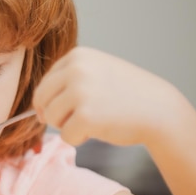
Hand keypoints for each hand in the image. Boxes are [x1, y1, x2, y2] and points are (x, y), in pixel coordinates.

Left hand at [33, 47, 185, 146]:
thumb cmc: (126, 95)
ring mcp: (80, 92)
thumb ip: (67, 80)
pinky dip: (77, 139)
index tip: (69, 108)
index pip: (44, 83)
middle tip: (76, 119)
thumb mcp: (97, 71)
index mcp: (77, 56)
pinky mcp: (85, 116)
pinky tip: (98, 130)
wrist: (160, 110)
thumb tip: (35, 107)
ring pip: (50, 118)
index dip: (51, 101)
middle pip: (41, 100)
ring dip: (66, 126)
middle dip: (54, 114)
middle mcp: (76, 70)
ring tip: (91, 121)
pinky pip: (64, 136)